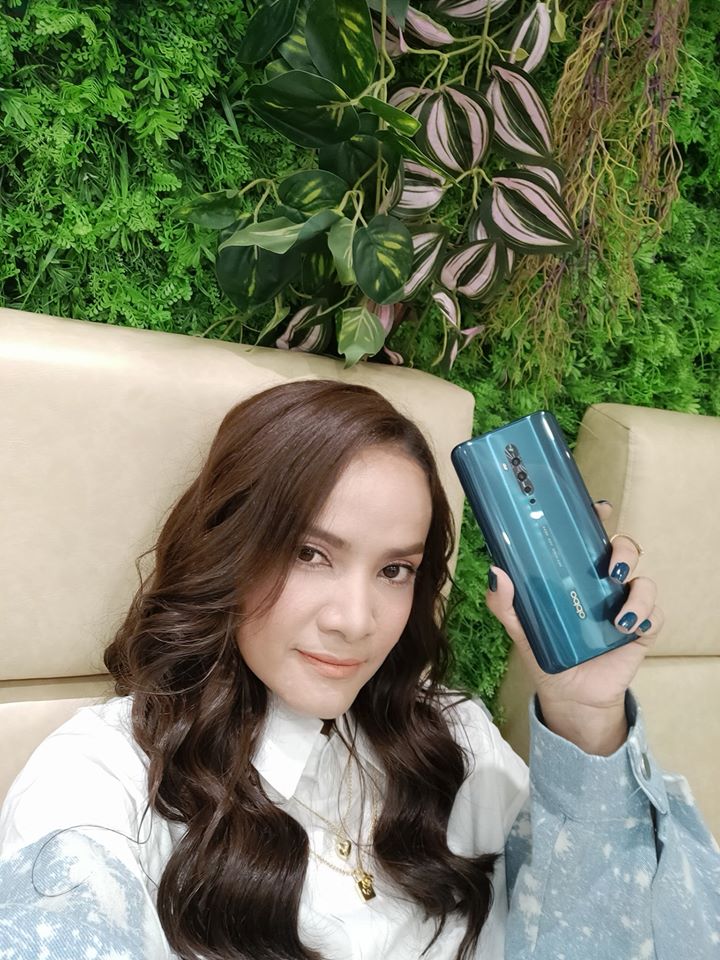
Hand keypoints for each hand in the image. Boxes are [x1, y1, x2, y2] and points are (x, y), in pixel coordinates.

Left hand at [486, 502, 663, 752]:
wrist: (568, 695)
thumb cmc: (546, 652)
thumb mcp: (519, 628)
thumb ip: (505, 603)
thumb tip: (496, 572)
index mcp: (576, 573)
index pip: (590, 536)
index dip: (597, 518)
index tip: (597, 509)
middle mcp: (604, 583)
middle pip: (624, 550)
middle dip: (623, 550)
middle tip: (610, 567)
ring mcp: (625, 605)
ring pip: (644, 582)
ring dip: (637, 592)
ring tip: (619, 611)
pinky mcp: (642, 631)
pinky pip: (656, 615)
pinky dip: (646, 617)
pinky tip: (628, 627)